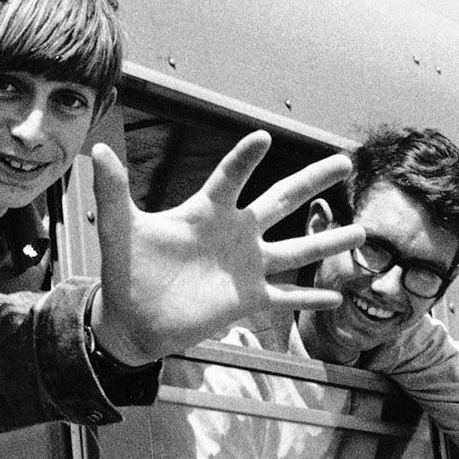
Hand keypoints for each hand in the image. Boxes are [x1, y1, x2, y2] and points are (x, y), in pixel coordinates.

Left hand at [88, 132, 363, 365]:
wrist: (131, 321)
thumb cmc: (125, 271)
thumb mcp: (120, 229)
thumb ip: (113, 190)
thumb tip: (96, 148)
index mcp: (207, 213)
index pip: (231, 178)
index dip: (245, 159)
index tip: (262, 137)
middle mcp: (235, 234)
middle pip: (282, 201)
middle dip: (313, 181)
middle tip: (345, 161)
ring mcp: (247, 267)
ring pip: (297, 250)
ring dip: (329, 242)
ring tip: (362, 233)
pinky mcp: (248, 300)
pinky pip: (286, 297)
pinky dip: (310, 300)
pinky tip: (338, 298)